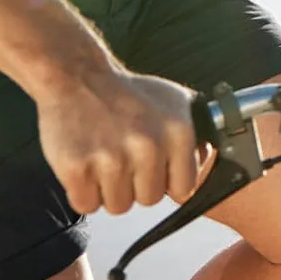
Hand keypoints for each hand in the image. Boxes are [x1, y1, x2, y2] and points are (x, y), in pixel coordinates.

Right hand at [35, 66, 199, 215]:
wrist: (74, 73)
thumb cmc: (124, 92)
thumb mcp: (171, 101)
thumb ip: (193, 134)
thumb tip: (207, 162)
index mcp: (177, 132)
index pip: (184, 190)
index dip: (165, 180)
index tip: (152, 164)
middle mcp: (148, 146)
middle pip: (149, 200)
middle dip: (134, 183)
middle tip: (120, 152)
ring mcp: (111, 159)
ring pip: (118, 206)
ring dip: (107, 187)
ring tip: (100, 152)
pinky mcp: (77, 169)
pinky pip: (86, 204)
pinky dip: (81, 189)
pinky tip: (82, 158)